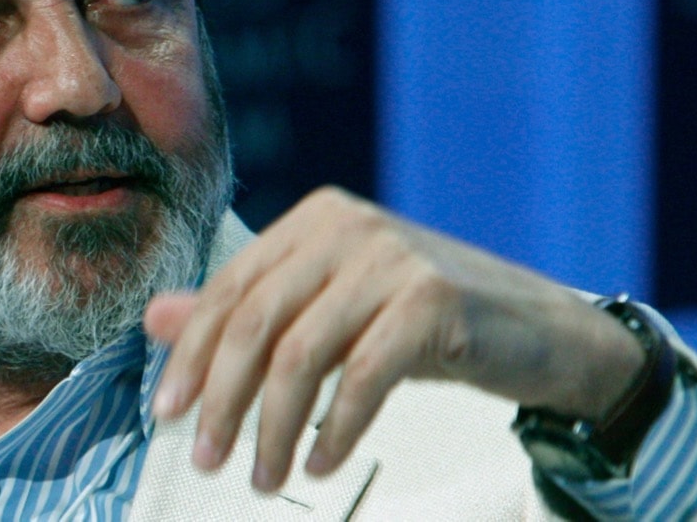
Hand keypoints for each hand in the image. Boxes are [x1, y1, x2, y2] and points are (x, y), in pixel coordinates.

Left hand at [144, 186, 644, 492]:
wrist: (541, 329)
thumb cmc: (427, 319)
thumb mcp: (330, 310)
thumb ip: (246, 311)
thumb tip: (155, 318)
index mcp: (314, 220)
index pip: (231, 289)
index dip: (190, 354)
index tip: (167, 411)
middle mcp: (348, 227)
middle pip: (256, 321)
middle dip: (222, 399)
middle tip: (206, 456)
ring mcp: (393, 258)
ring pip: (302, 354)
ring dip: (275, 427)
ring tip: (264, 477)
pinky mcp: (434, 298)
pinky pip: (363, 376)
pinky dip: (336, 429)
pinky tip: (321, 462)